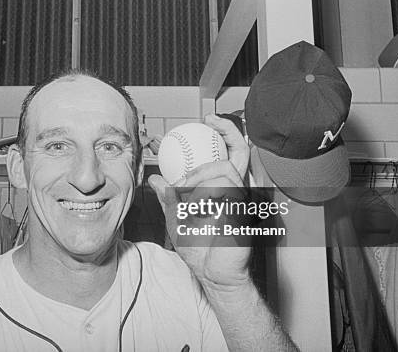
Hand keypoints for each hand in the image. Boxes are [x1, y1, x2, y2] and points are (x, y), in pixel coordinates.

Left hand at [149, 114, 251, 288]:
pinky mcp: (242, 210)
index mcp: (222, 190)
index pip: (225, 156)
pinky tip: (194, 208)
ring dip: (197, 177)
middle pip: (240, 151)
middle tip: (208, 122)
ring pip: (222, 168)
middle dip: (227, 130)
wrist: (213, 275)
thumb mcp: (176, 220)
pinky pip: (222, 190)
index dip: (219, 135)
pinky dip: (202, 196)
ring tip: (183, 190)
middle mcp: (235, 191)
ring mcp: (241, 199)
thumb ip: (169, 198)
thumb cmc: (200, 250)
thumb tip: (156, 180)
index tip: (203, 121)